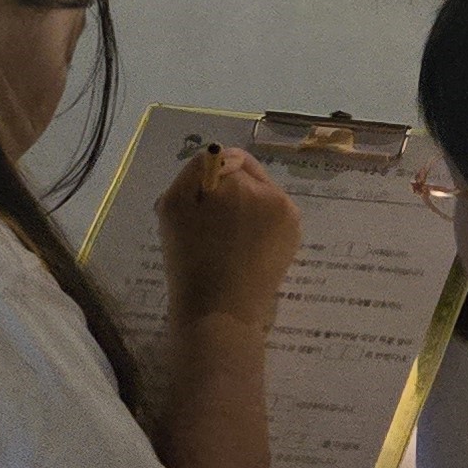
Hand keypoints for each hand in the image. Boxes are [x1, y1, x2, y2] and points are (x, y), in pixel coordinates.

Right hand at [156, 142, 299, 325]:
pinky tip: (242, 246)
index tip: (198, 204)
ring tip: (225, 237)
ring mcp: (287, 213)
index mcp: (240, 182)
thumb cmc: (190, 260)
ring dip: (244, 203)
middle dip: (227, 188)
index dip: (207, 178)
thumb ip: (194, 171)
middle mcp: (271, 191)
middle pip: (245, 172)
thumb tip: (215, 157)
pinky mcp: (294, 234)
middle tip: (208, 222)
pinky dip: (258, 222)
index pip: (223, 158)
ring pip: (261, 192)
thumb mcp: (173, 206)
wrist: (220, 310)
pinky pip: (273, 213)